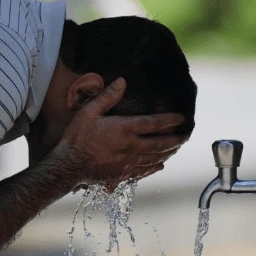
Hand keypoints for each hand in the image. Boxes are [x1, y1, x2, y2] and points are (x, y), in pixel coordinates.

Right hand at [57, 78, 189, 186]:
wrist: (69, 165)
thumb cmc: (77, 137)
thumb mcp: (90, 112)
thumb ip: (108, 97)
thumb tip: (122, 82)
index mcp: (125, 129)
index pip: (155, 123)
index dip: (170, 119)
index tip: (181, 117)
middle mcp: (131, 147)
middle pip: (160, 143)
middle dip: (175, 139)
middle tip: (185, 135)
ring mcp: (129, 162)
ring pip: (155, 158)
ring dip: (168, 153)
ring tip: (176, 149)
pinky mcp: (123, 174)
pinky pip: (144, 171)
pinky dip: (154, 167)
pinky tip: (159, 166)